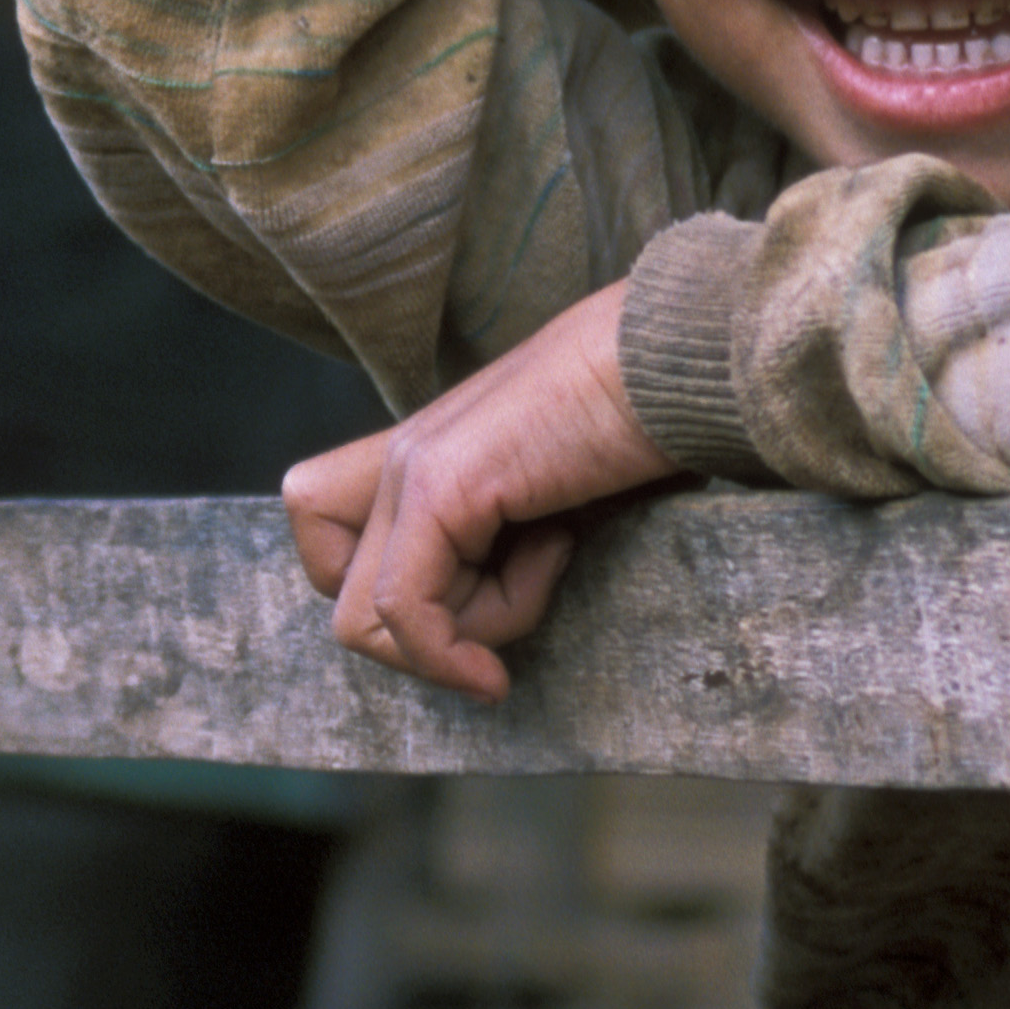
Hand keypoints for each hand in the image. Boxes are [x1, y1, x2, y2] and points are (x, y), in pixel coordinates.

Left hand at [284, 282, 674, 698]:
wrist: (683, 363)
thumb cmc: (647, 428)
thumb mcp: (561, 504)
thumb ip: (510, 547)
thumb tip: (493, 637)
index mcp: (424, 456)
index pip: (326, 549)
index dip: (396, 612)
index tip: (485, 614)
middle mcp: (401, 455)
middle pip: (346, 608)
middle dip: (437, 641)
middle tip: (531, 585)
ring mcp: (412, 464)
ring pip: (373, 621)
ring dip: (472, 628)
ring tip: (558, 546)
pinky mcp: (440, 481)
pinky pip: (408, 610)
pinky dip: (463, 645)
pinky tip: (555, 565)